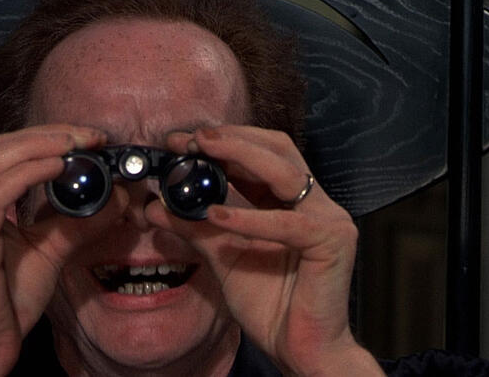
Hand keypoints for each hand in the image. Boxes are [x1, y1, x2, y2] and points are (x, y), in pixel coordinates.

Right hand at [0, 125, 126, 375]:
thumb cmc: (6, 303)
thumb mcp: (50, 251)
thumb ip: (77, 222)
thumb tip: (115, 197)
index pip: (3, 153)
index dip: (44, 137)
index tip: (86, 138)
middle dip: (46, 135)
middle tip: (88, 136)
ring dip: (38, 146)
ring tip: (76, 145)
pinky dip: (27, 173)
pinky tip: (58, 168)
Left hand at [147, 125, 382, 375]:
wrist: (297, 349)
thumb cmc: (269, 305)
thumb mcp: (222, 257)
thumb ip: (195, 228)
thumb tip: (156, 206)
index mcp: (291, 202)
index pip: (260, 155)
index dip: (222, 142)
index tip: (181, 142)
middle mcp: (314, 202)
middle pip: (278, 149)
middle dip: (232, 139)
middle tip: (192, 139)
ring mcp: (328, 218)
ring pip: (284, 172)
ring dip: (240, 157)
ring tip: (202, 153)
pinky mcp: (333, 242)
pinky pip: (286, 224)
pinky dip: (249, 218)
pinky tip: (216, 215)